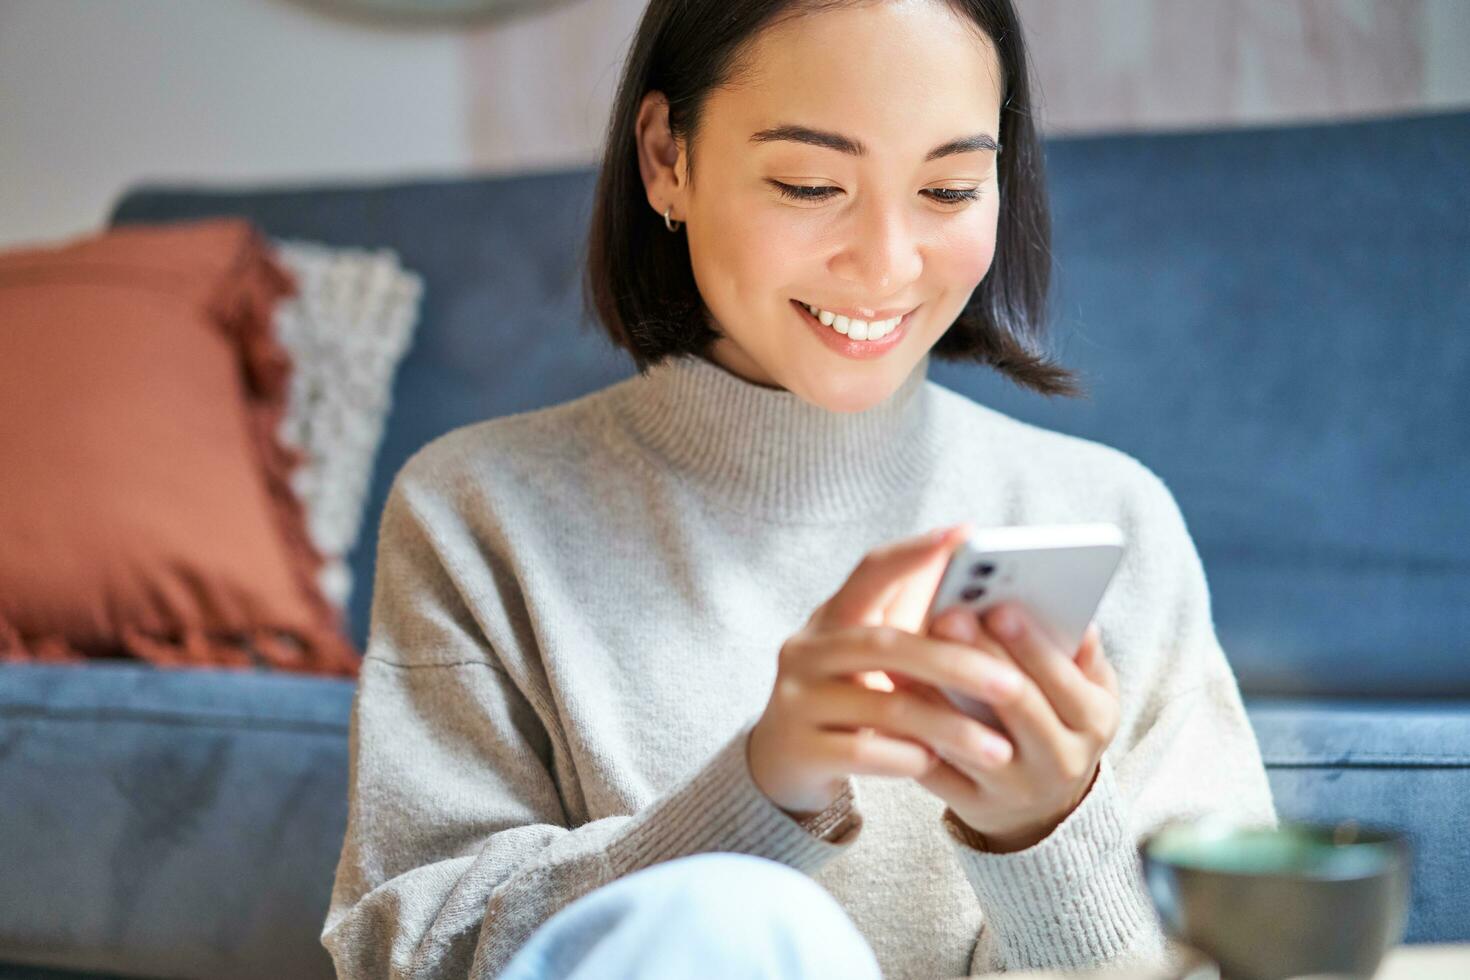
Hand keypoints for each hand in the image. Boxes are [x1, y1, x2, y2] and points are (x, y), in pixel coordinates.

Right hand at [747, 522, 1032, 815]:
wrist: (783, 761)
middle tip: (1014, 684)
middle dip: (956, 663)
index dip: (915, 552)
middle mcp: (806, 650)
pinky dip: (908, 757)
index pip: (871, 570)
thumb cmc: (849, 695)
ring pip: (884, 705)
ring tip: (1000, 750)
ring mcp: (797, 700)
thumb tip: (981, 581)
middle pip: (886, 644)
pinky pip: (866, 751)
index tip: (967, 535)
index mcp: (831, 616)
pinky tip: (939, 765)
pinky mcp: (801, 748)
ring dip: (948, 727)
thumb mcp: (875, 654)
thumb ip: (915, 617)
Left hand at [910, 603, 1120, 851]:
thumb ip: (1082, 653)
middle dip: (981, 654)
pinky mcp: (972, 804)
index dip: (1030, 643)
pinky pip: (935, 767)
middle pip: (1017, 703)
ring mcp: (1014, 788)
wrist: (1044, 808)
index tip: (998, 605)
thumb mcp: (1088, 693)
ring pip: (969, 737)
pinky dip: (911, 729)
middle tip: (948, 615)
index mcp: (1094, 722)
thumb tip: (1073, 611)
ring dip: (935, 689)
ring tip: (907, 647)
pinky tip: (891, 692)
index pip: (1063, 679)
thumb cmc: (1061, 724)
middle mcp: (1060, 760)